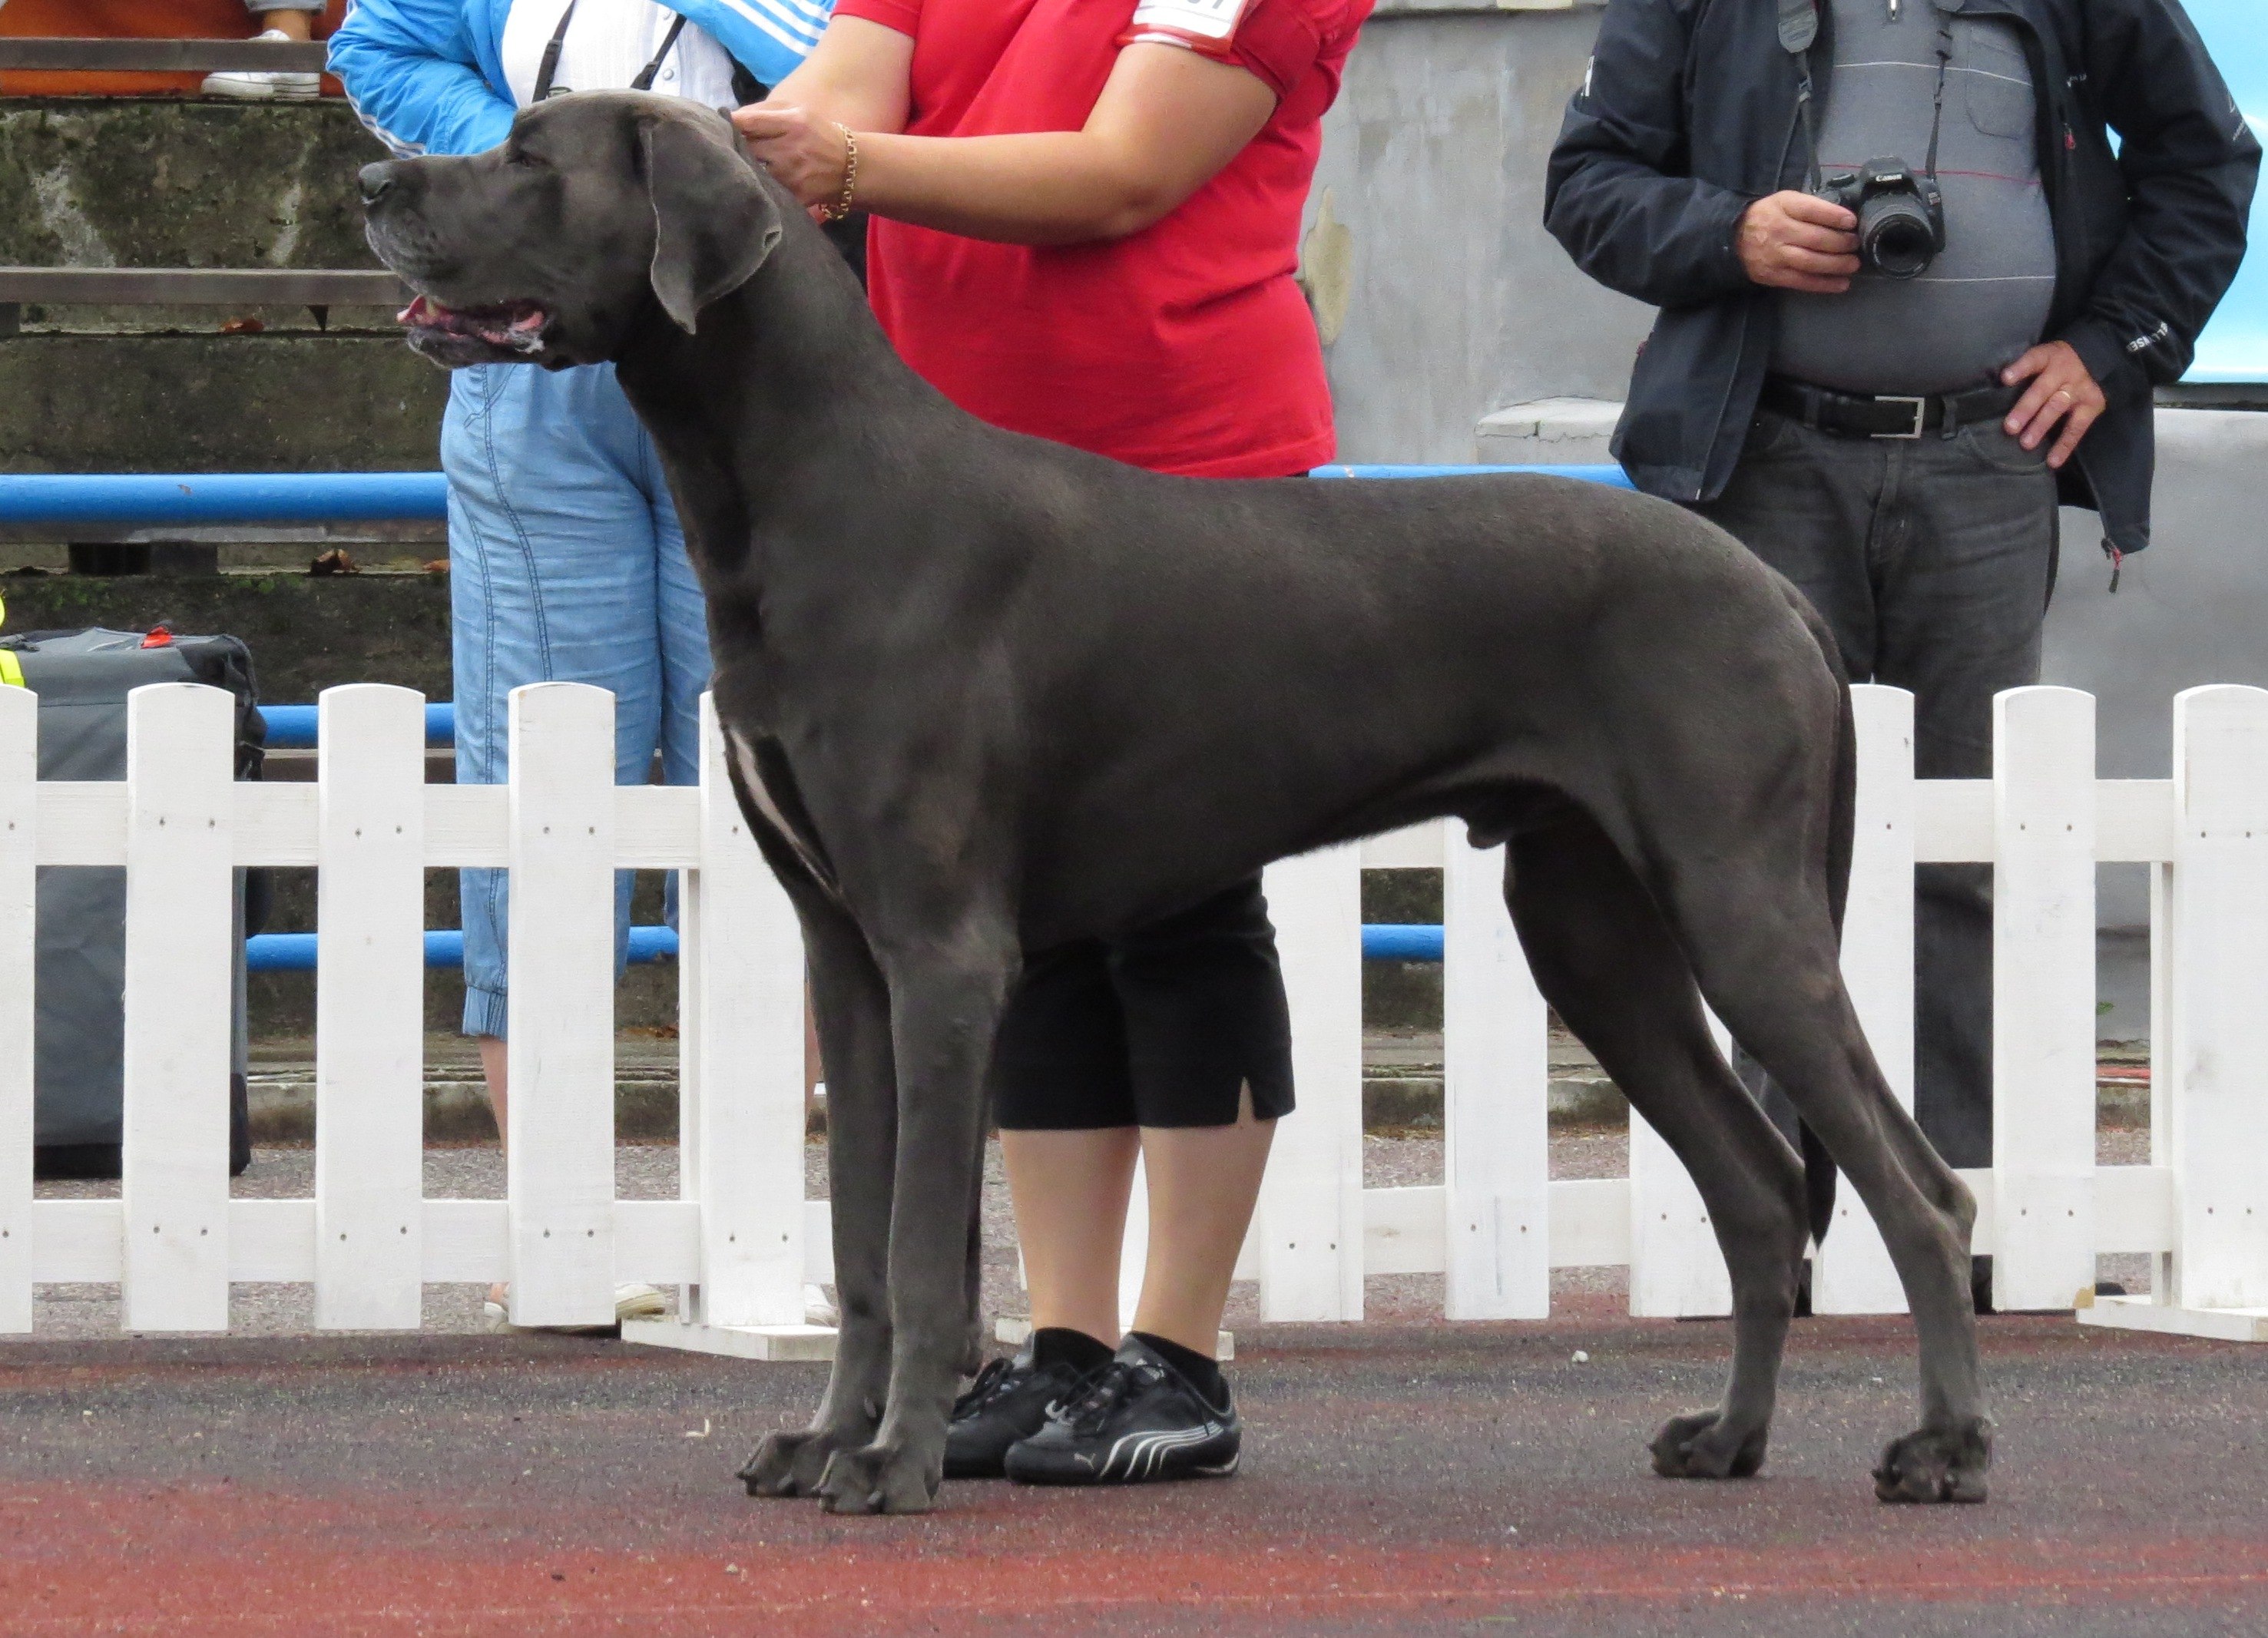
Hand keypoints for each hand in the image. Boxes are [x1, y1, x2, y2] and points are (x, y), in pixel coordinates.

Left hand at [731, 102, 852, 220]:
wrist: (851, 168)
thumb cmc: (819, 134)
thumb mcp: (798, 111)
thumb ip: (764, 110)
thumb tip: (730, 116)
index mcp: (792, 123)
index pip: (748, 121)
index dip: (728, 123)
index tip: (717, 125)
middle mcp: (790, 149)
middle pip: (746, 148)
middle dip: (733, 146)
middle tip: (725, 146)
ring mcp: (792, 176)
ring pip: (752, 171)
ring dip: (743, 168)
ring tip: (737, 164)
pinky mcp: (794, 197)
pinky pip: (766, 191)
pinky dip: (757, 186)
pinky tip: (753, 183)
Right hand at [1736, 191, 1859, 293]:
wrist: (1733, 239)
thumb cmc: (1767, 216)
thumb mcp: (1785, 201)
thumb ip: (1810, 207)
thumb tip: (1843, 218)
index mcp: (1783, 207)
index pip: (1812, 210)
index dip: (1835, 216)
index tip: (1852, 221)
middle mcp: (1779, 231)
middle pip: (1816, 238)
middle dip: (1842, 243)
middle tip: (1856, 244)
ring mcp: (1776, 255)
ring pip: (1811, 262)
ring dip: (1837, 264)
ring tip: (1853, 264)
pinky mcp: (1774, 275)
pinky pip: (1802, 281)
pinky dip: (1824, 284)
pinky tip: (1841, 284)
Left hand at [2000, 341, 2104, 468]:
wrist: (2098, 357)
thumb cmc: (2058, 364)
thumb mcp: (2045, 358)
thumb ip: (2026, 370)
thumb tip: (1997, 391)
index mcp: (2049, 357)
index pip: (2034, 360)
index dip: (2020, 368)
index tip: (2005, 378)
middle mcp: (2065, 372)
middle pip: (2042, 390)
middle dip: (2026, 409)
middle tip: (2010, 428)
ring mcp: (2079, 389)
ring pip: (2057, 408)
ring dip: (2041, 426)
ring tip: (2026, 444)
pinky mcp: (2092, 405)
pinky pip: (2077, 427)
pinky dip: (2065, 445)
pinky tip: (2053, 461)